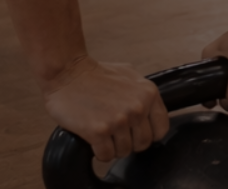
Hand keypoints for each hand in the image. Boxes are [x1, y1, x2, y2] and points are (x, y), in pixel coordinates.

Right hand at [43, 56, 170, 162]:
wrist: (66, 72)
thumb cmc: (95, 74)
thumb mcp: (129, 75)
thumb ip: (143, 93)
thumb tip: (152, 111)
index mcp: (148, 94)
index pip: (161, 129)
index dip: (148, 134)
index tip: (136, 133)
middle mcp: (137, 108)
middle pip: (142, 144)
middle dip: (129, 142)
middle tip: (115, 133)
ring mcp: (118, 120)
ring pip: (124, 152)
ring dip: (113, 147)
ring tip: (103, 133)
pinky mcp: (98, 131)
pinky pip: (106, 156)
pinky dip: (99, 152)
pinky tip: (93, 139)